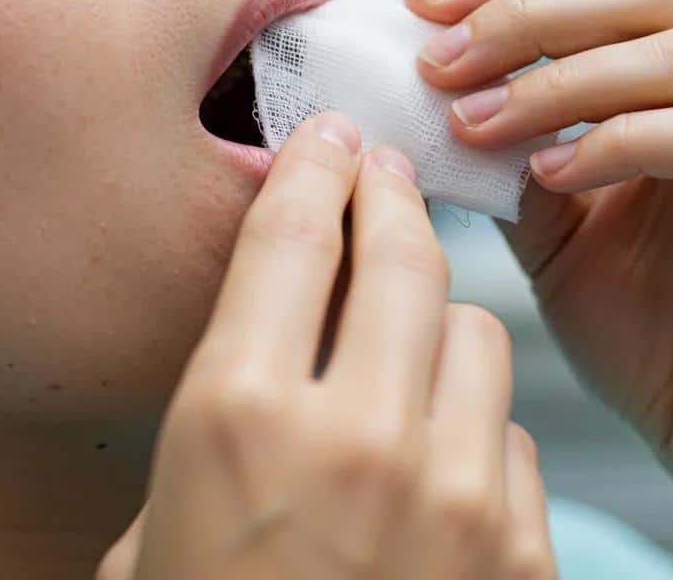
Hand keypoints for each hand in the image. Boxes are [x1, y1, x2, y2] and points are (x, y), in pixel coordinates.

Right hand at [96, 113, 555, 579]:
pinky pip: (506, 428)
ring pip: (474, 327)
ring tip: (410, 334)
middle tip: (384, 174)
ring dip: (440, 316)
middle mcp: (350, 436)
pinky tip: (442, 452)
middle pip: (396, 253)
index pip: (290, 236)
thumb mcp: (154, 531)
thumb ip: (213, 423)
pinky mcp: (518, 551)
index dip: (313, 168)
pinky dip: (475, 419)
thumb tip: (260, 340)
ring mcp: (449, 494)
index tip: (329, 135)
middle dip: (389, 197)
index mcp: (235, 420)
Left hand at [405, 0, 672, 579]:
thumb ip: (518, 152)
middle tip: (435, 56)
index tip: (423, 3)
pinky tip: (548, 174)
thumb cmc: (661, 341)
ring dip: (555, 78)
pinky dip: (618, 141)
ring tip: (471, 119)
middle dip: (522, 10)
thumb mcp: (564, 228)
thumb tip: (439, 91)